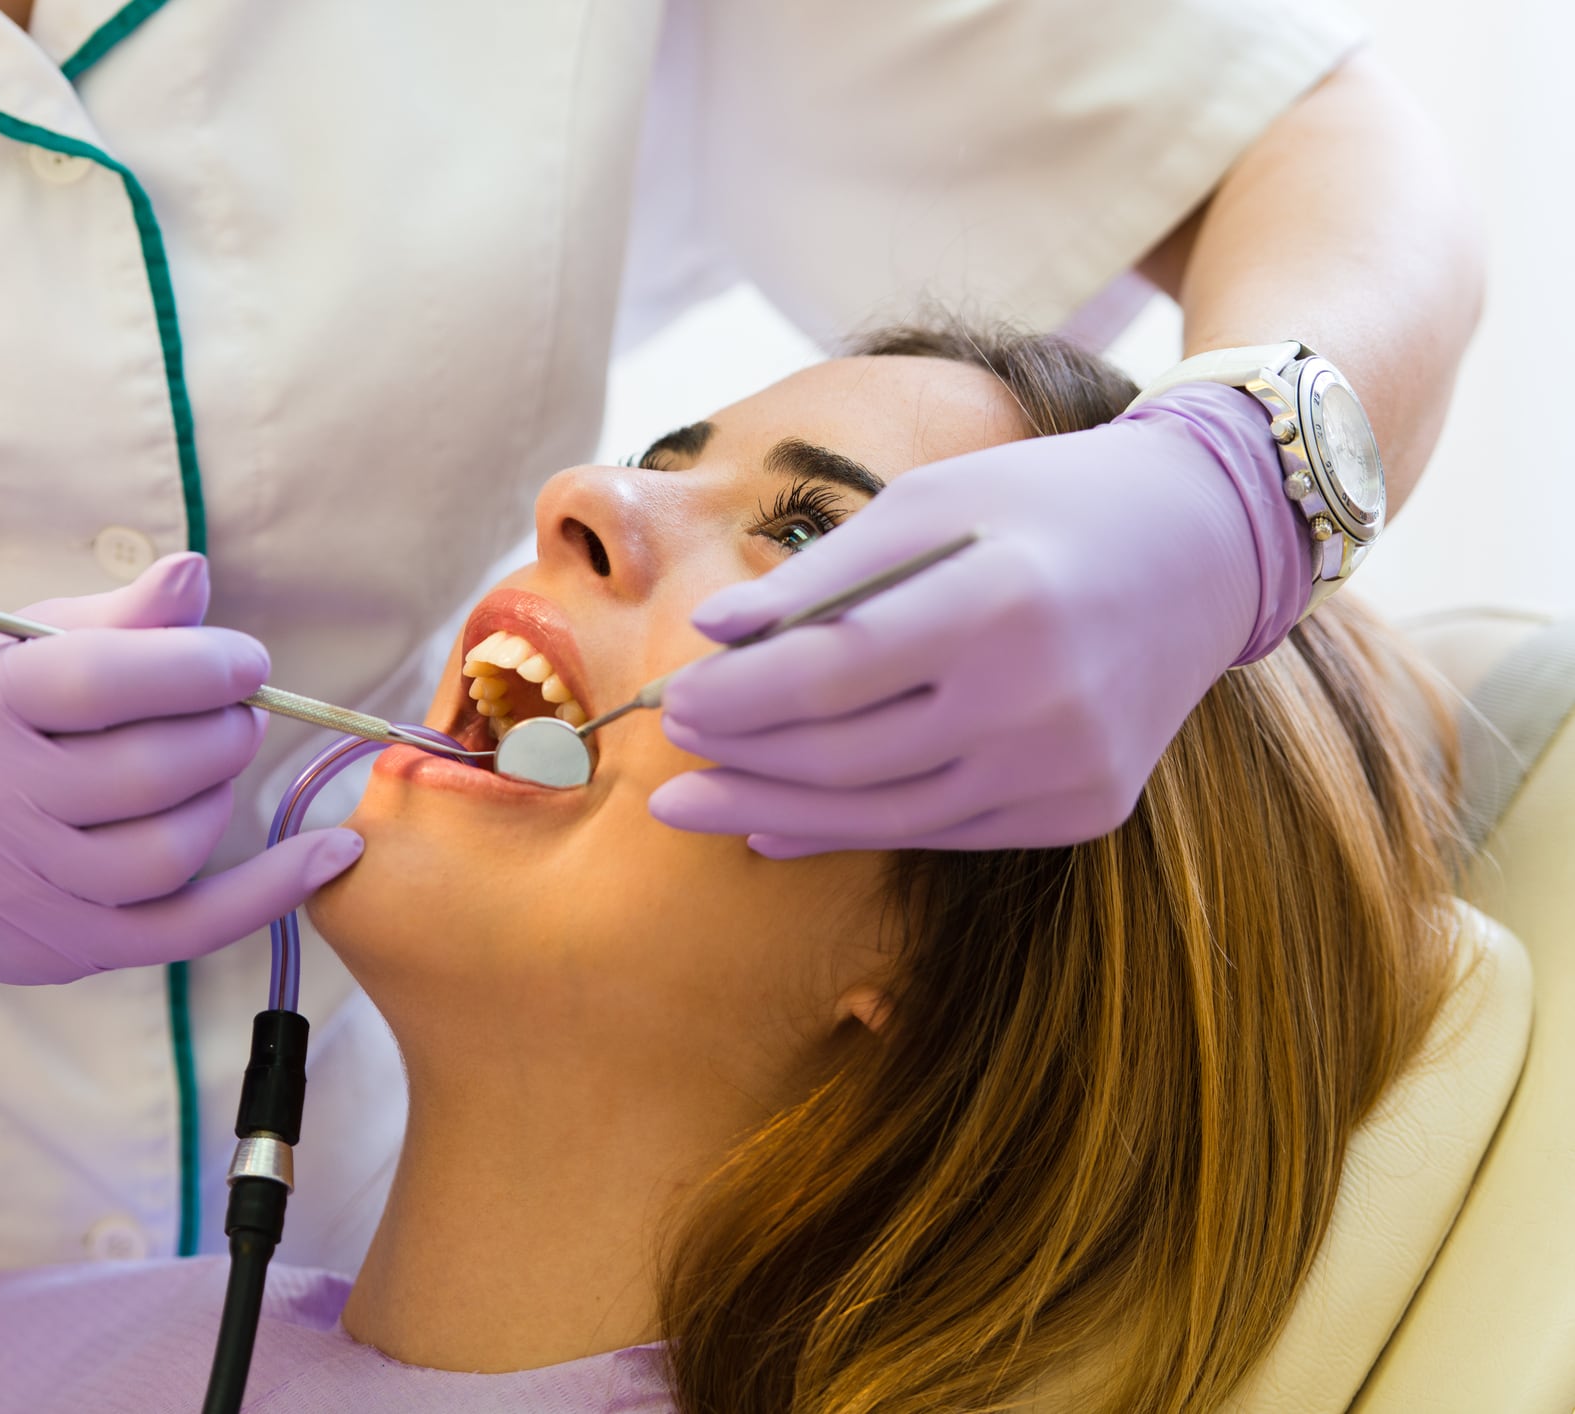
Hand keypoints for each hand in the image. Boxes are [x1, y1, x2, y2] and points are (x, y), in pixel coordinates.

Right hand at [0, 553, 362, 984]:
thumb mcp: (22, 651)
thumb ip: (115, 619)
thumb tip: (194, 574)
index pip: (99, 683)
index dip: (196, 669)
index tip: (247, 662)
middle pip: (145, 773)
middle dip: (221, 734)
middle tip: (243, 713)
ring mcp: (20, 884)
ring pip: (167, 851)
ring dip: (223, 798)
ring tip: (224, 764)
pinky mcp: (63, 947)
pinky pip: (188, 928)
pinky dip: (272, 891)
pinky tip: (332, 853)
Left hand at [649, 383, 1309, 853]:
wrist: (1206, 546)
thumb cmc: (1046, 503)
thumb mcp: (933, 502)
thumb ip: (822, 574)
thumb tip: (711, 632)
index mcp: (998, 602)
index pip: (830, 674)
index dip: (737, 697)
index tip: (670, 700)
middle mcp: (1041, 699)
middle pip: (847, 754)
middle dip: (741, 760)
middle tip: (662, 760)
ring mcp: (1068, 767)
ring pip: (886, 813)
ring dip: (775, 812)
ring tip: (691, 809)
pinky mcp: (1083, 809)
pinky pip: (942, 833)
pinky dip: (851, 832)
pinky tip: (777, 826)